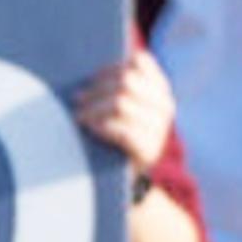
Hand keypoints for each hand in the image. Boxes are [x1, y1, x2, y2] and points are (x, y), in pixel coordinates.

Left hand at [70, 49, 176, 177]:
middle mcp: (164, 106)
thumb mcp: (121, 107)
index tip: (93, 77)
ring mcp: (159, 128)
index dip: (112, 66)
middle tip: (77, 99)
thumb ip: (114, 86)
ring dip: (93, 108)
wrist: (126, 178)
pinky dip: (101, 126)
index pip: (140, 63)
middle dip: (96, 89)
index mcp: (159, 90)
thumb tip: (87, 70)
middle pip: (125, 81)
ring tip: (78, 116)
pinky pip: (122, 130)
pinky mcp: (148, 149)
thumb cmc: (116, 136)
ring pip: (120, 103)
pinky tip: (90, 128)